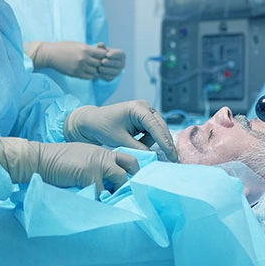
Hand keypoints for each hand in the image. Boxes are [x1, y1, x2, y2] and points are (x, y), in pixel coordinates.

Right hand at [0, 137, 139, 191]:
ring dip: (117, 193)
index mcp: (103, 152)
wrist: (39, 159)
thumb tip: (108, 184)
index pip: (129, 158)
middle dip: (131, 181)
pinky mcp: (89, 176)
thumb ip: (97, 165)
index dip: (134, 171)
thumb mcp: (83, 157)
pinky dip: (100, 201)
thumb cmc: (57, 161)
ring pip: (119, 181)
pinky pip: (101, 193)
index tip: (134, 183)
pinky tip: (97, 205)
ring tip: (112, 202)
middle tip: (128, 194)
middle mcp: (104, 156)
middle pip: (130, 166)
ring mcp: (98, 165)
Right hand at [26, 40, 107, 78]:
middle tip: (101, 64)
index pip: (103, 54)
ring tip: (95, 68)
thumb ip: (89, 50)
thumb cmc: (64, 47)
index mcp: (85, 49)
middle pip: (100, 63)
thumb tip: (101, 53)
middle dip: (101, 63)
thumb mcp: (78, 45)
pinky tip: (89, 72)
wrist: (50, 54)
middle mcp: (84, 58)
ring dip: (96, 70)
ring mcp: (80, 67)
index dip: (104, 55)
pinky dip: (91, 75)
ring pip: (95, 71)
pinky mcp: (75, 73)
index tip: (102, 56)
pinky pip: (88, 77)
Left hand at [63, 99, 177, 161]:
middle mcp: (144, 107)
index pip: (155, 126)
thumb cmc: (103, 127)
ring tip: (136, 146)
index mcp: (138, 108)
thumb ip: (138, 147)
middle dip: (165, 143)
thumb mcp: (120, 140)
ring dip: (152, 141)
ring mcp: (145, 111)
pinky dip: (148, 139)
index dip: (165, 141)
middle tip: (173, 158)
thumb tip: (153, 155)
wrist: (91, 122)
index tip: (172, 155)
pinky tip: (138, 143)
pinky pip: (152, 131)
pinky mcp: (144, 118)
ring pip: (157, 130)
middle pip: (161, 127)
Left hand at [95, 42, 125, 80]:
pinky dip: (104, 76)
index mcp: (121, 55)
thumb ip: (102, 47)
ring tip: (99, 68)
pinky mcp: (113, 78)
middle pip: (117, 64)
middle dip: (109, 63)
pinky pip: (109, 77)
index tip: (107, 54)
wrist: (103, 64)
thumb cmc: (104, 54)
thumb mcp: (103, 50)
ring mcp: (118, 71)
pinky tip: (98, 74)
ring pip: (113, 72)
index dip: (114, 55)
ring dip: (106, 70)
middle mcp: (122, 64)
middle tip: (103, 62)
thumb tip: (100, 44)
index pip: (120, 54)